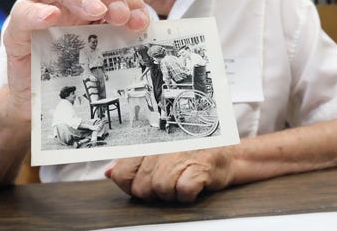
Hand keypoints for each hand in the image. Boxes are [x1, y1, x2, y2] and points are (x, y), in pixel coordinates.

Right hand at [2, 0, 149, 121]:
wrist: (43, 100)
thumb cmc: (75, 68)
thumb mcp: (104, 48)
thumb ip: (120, 32)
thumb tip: (144, 24)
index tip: (140, 19)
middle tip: (119, 15)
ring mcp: (36, 8)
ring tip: (95, 11)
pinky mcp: (16, 32)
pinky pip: (21, 12)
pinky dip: (37, 12)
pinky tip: (52, 17)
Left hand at [106, 148, 234, 202]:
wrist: (228, 151)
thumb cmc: (191, 151)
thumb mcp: (158, 151)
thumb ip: (132, 160)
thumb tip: (109, 171)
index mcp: (148, 142)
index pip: (122, 172)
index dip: (130, 184)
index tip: (143, 182)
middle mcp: (161, 146)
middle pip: (141, 187)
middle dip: (153, 191)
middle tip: (169, 180)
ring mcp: (180, 155)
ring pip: (160, 190)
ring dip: (172, 193)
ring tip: (181, 180)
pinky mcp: (199, 166)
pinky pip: (182, 191)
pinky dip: (188, 194)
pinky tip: (193, 184)